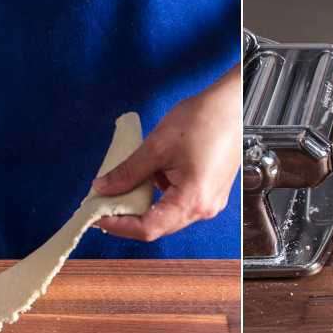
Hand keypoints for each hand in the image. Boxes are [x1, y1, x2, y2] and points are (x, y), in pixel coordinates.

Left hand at [91, 67, 241, 242]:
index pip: (148, 228)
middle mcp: (204, 209)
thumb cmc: (206, 119)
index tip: (98, 216)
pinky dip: (158, 195)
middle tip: (103, 203)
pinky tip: (147, 177)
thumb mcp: (157, 146)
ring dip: (143, 204)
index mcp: (192, 201)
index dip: (119, 225)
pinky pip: (178, 202)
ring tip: (122, 188)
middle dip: (129, 216)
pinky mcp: (209, 192)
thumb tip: (104, 188)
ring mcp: (209, 202)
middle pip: (158, 225)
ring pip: (167, 215)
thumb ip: (128, 172)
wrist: (234, 104)